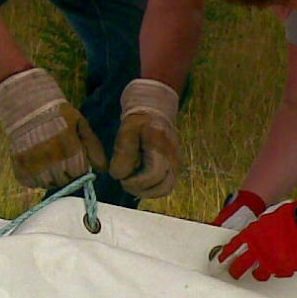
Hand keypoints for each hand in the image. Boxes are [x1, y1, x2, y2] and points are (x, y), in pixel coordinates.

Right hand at [0, 67, 106, 188]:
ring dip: (51, 177)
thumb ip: (93, 147)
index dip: (79, 168)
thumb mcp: (81, 125)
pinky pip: (32, 183)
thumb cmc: (59, 115)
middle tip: (61, 160)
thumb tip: (103, 170)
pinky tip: (37, 164)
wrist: (28, 107)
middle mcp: (52, 160)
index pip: (80, 173)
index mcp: (69, 149)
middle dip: (66, 173)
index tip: (75, 160)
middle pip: (65, 180)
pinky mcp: (21, 168)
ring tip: (49, 161)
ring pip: (48, 184)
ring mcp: (35, 165)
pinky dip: (35, 178)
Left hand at [109, 79, 180, 197]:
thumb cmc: (140, 117)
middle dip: (141, 189)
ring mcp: (177, 162)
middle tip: (126, 181)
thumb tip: (119, 176)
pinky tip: (139, 178)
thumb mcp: (126, 129)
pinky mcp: (174, 165)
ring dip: (146, 190)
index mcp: (161, 145)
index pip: (153, 175)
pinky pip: (165, 184)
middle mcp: (174, 157)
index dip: (135, 182)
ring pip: (165, 188)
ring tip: (132, 180)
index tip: (121, 176)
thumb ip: (123, 153)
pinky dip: (151, 186)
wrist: (156, 107)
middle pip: (163, 187)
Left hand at [219, 191, 296, 280]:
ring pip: (259, 275)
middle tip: (234, 273)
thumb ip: (253, 233)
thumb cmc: (286, 217)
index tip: (221, 259)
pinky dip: (278, 270)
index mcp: (252, 237)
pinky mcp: (285, 268)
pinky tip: (279, 265)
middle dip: (235, 271)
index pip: (233, 248)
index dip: (225, 254)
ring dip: (258, 273)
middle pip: (240, 267)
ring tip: (258, 272)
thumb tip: (246, 242)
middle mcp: (259, 252)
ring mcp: (272, 262)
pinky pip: (278, 273)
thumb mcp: (264, 221)